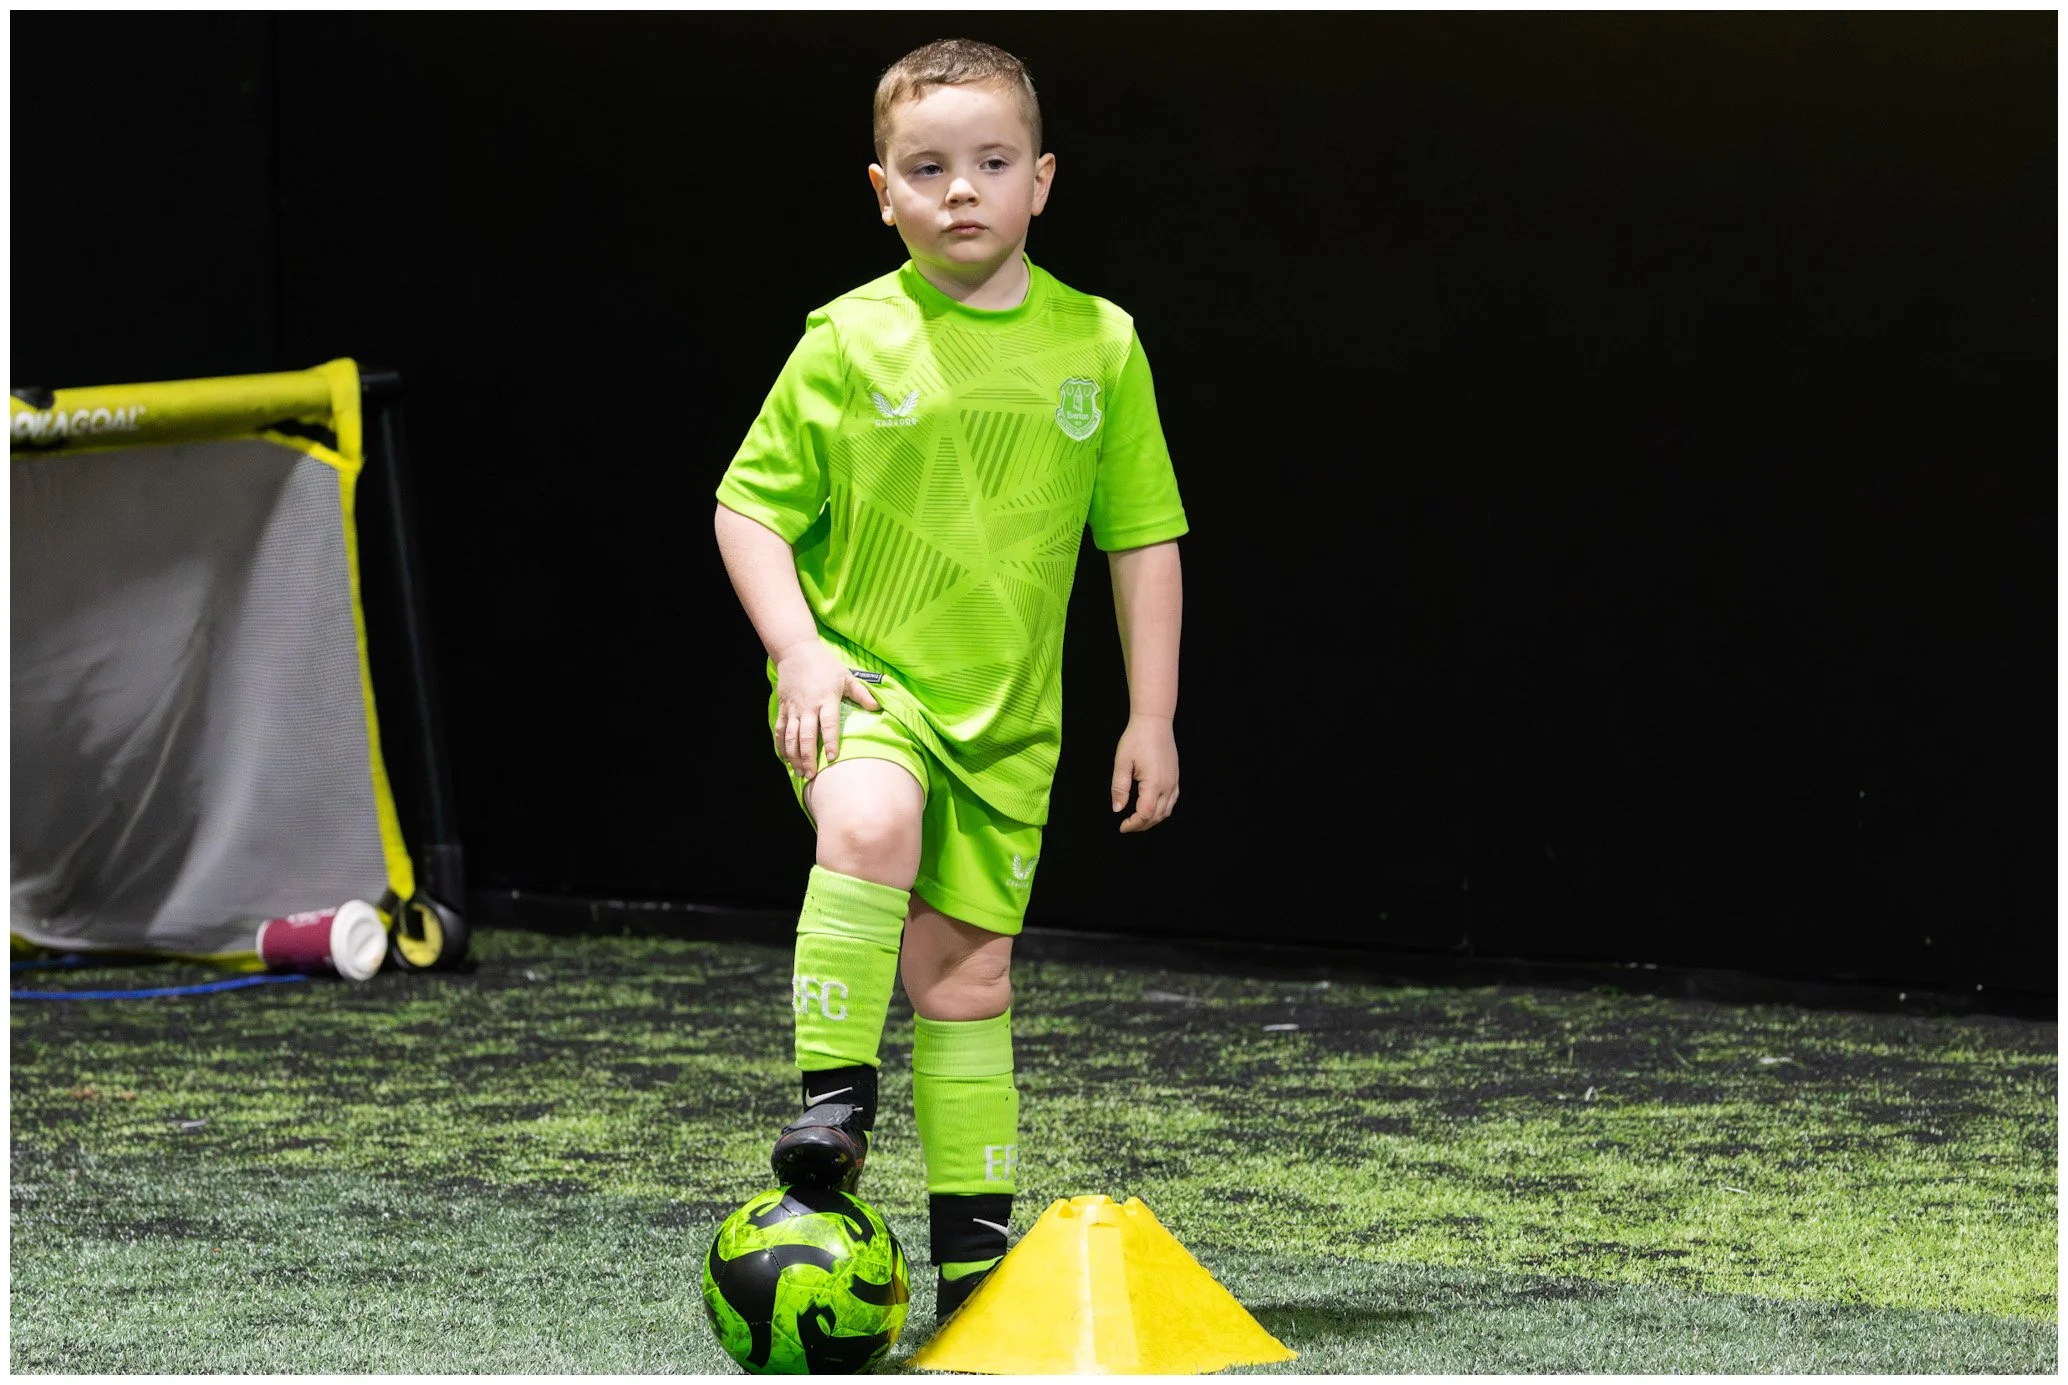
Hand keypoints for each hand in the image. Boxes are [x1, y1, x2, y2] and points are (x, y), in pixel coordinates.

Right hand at [773, 639, 880, 778]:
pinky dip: (781, 746)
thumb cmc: (825, 665)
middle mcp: (808, 707)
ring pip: (791, 737)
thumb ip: (861, 693)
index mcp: (826, 699)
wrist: (796, 652)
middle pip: (806, 736)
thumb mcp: (846, 676)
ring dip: (794, 756)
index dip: (830, 742)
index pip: (829, 725)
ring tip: (800, 772)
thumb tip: (877, 708)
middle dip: (808, 758)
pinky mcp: (783, 708)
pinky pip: (780, 730)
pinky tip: (786, 759)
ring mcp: (793, 708)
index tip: (833, 759)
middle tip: (812, 775)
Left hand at [1111, 714, 1179, 832]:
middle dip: (1142, 825)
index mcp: (1154, 783)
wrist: (1154, 721)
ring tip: (1138, 820)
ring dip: (1153, 819)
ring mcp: (1174, 781)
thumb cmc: (1137, 738)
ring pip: (1167, 810)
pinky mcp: (1175, 776)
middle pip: (1157, 816)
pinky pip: (1173, 800)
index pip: (1146, 814)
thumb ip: (1119, 788)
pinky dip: (1163, 810)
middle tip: (1127, 825)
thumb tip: (1117, 808)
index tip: (1122, 826)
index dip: (1134, 824)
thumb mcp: (1122, 762)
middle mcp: (1167, 785)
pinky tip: (1153, 808)